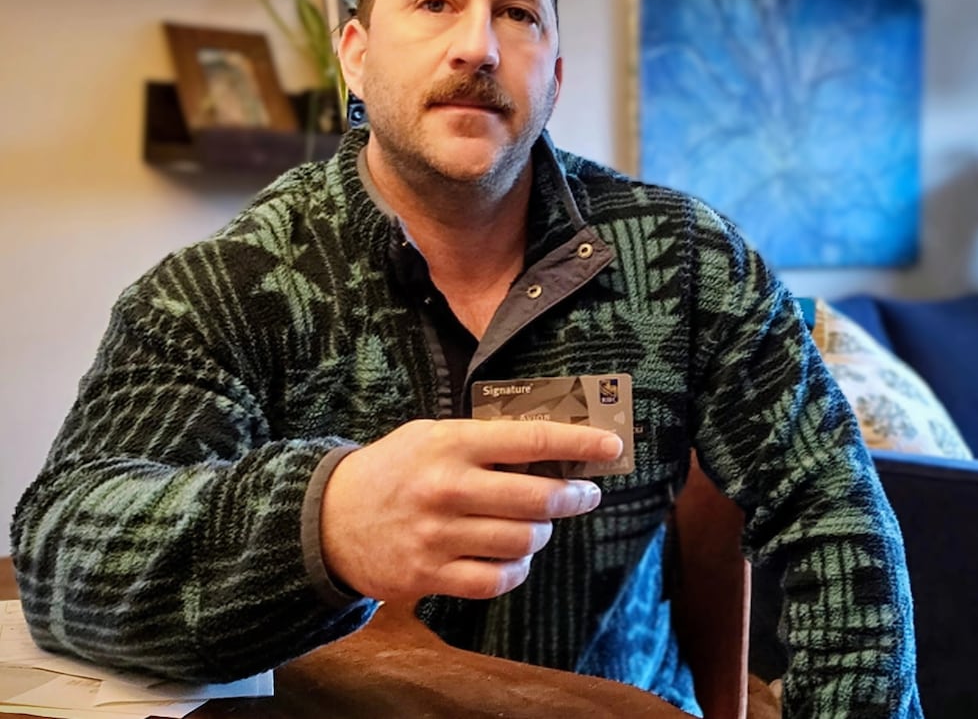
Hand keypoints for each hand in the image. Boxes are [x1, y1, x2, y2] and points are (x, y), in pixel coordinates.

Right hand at [319, 418, 623, 602]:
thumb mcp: (432, 436)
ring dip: (540, 535)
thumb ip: (485, 440)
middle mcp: (447, 487)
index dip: (579, 444)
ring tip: (535, 525)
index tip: (611, 446)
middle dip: (573, 498)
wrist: (327, 518)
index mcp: (452, 443)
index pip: (532, 440)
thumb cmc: (394, 470)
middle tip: (583, 495)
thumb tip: (553, 446)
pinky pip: (496, 581)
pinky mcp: (428, 574)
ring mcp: (437, 534)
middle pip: (537, 498)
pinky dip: (515, 572)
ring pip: (522, 542)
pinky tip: (512, 560)